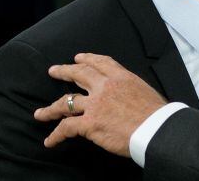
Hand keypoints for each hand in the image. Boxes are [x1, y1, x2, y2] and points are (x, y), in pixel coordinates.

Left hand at [34, 53, 166, 156]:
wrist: (156, 128)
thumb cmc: (157, 114)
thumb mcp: (145, 91)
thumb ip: (131, 90)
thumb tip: (127, 97)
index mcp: (122, 77)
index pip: (101, 63)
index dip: (88, 59)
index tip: (79, 57)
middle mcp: (106, 87)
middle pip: (79, 74)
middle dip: (65, 72)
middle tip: (54, 71)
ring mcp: (96, 104)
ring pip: (66, 102)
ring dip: (51, 109)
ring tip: (41, 113)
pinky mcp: (89, 123)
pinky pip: (66, 128)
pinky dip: (56, 135)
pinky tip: (50, 140)